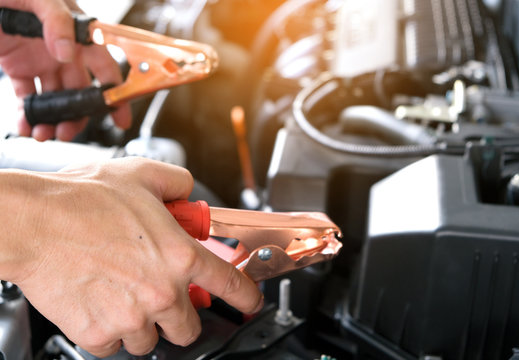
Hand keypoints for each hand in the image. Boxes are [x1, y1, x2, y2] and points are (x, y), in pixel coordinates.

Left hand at [0, 0, 130, 140]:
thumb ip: (57, 20)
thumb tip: (68, 52)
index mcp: (78, 34)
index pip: (105, 66)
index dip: (116, 93)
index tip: (120, 117)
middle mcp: (65, 51)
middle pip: (80, 92)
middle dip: (76, 116)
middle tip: (66, 132)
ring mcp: (43, 61)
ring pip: (55, 99)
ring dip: (52, 120)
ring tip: (43, 134)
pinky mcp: (20, 68)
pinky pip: (28, 96)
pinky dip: (27, 114)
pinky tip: (26, 125)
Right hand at [0, 157, 262, 355]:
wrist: (34, 223)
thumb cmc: (81, 200)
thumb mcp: (142, 175)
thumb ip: (176, 183)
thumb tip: (187, 193)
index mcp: (178, 255)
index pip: (229, 284)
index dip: (246, 297)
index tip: (249, 304)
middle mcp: (161, 291)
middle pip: (189, 327)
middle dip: (181, 315)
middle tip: (163, 297)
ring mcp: (130, 317)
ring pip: (150, 339)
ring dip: (143, 322)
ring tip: (122, 294)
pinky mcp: (98, 333)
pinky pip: (113, 344)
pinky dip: (110, 330)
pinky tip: (100, 302)